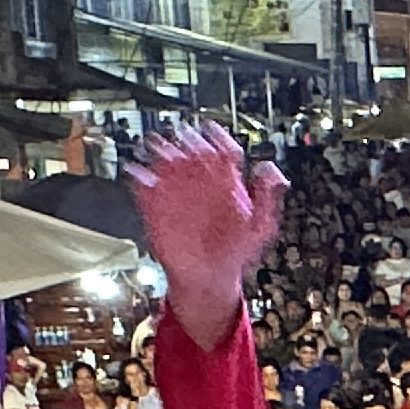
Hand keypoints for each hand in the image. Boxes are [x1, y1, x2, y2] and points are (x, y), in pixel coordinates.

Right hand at [131, 123, 286, 350]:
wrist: (209, 277)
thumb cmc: (236, 251)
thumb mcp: (261, 226)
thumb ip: (268, 197)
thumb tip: (268, 167)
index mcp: (226, 182)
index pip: (222, 150)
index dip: (218, 138)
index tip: (212, 131)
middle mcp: (201, 182)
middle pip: (192, 151)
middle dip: (188, 141)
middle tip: (184, 138)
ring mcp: (178, 193)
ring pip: (167, 163)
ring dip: (162, 152)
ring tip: (160, 150)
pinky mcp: (158, 207)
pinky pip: (146, 188)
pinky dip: (141, 179)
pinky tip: (141, 175)